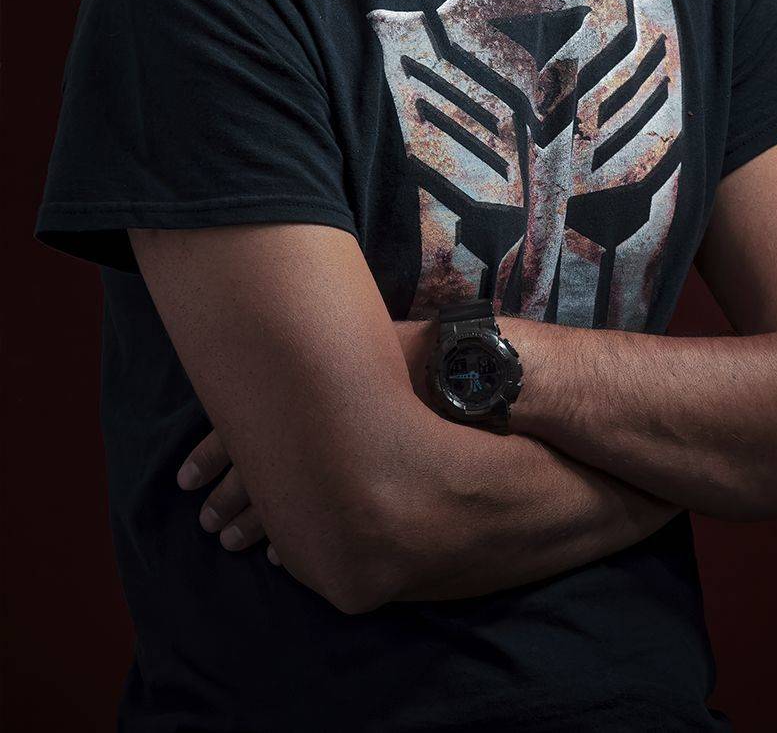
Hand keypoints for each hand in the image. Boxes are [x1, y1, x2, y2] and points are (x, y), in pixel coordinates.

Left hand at [176, 319, 438, 562]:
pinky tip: (277, 559)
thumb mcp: (353, 350)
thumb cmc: (405, 356)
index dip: (209, 458)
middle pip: (252, 480)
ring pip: (276, 512)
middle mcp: (307, 440)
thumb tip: (276, 353)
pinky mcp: (357, 500)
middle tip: (207, 523)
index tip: (186, 478)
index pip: (235, 435)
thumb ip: (318, 366)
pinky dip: (291, 544)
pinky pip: (313, 532)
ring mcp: (332, 475)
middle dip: (227, 505)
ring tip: (230, 542)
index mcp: (297, 402)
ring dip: (251, 529)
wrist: (458, 382)